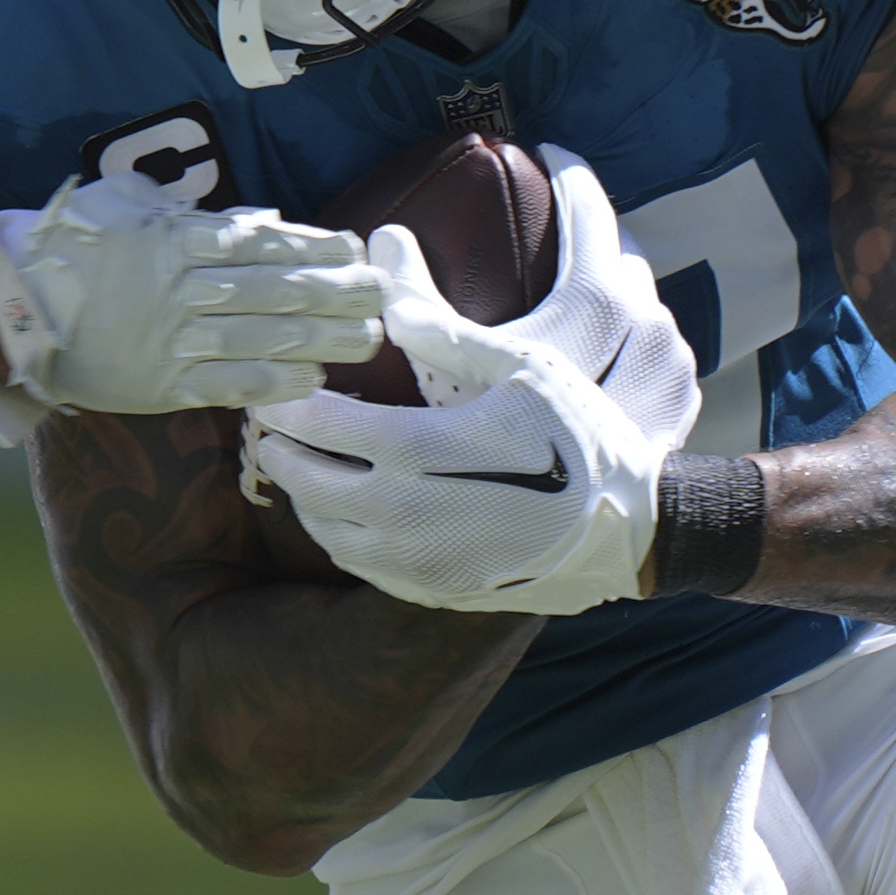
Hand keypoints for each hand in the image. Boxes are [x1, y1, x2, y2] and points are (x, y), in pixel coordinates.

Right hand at [0, 173, 386, 413]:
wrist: (11, 306)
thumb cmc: (67, 248)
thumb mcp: (124, 206)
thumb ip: (189, 213)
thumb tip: (258, 221)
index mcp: (175, 241)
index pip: (262, 243)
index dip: (314, 248)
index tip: (355, 249)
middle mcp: (181, 290)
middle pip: (275, 291)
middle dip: (335, 294)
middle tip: (381, 297)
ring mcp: (173, 341)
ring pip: (262, 339)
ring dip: (321, 340)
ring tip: (366, 340)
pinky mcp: (161, 386)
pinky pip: (228, 385)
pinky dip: (274, 384)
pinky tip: (314, 381)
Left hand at [246, 156, 694, 612]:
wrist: (630, 531)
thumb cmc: (580, 436)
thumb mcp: (527, 369)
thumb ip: (450, 336)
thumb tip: (385, 302)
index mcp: (432, 454)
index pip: (333, 427)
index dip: (293, 405)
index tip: (272, 386)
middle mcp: (417, 516)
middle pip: (315, 485)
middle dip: (283, 453)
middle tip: (266, 424)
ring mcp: (424, 564)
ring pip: (330, 533)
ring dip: (302, 497)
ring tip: (295, 461)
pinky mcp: (435, 592)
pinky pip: (361, 567)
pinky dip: (337, 535)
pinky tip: (337, 509)